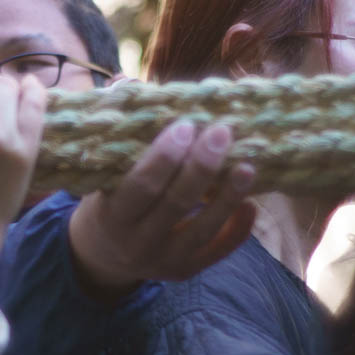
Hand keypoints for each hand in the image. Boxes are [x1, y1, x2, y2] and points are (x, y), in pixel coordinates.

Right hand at [66, 120, 255, 295]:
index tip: (186, 126)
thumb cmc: (107, 200)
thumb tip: (127, 83)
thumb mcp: (103, 174)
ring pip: (203, 228)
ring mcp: (164, 261)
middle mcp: (137, 242)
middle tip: (223, 132)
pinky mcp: (186, 271)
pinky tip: (251, 202)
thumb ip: (117, 131)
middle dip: (202, 166)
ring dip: (229, 195)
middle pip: (176, 204)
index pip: (141, 186)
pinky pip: (218, 250)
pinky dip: (238, 228)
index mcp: (112, 215)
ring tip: (247, 165)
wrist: (103, 257)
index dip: (165, 157)